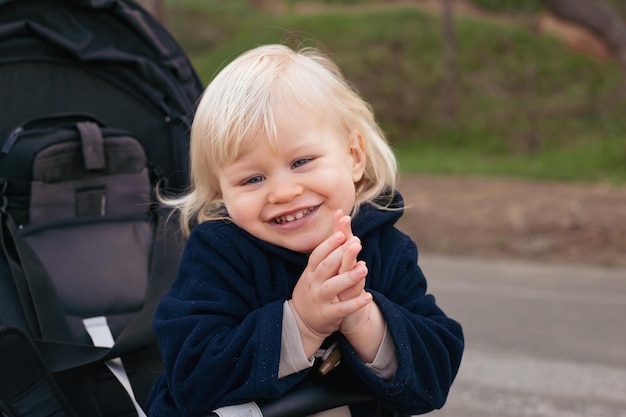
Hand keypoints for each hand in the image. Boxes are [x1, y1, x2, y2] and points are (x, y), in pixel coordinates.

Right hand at [290, 219, 371, 353]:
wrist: (300, 322)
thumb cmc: (312, 291)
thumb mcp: (313, 273)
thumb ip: (326, 256)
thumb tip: (340, 232)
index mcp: (310, 272)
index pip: (318, 255)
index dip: (329, 244)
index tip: (342, 234)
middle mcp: (313, 284)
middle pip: (326, 267)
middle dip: (341, 254)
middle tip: (356, 243)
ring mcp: (320, 299)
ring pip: (333, 286)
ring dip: (349, 277)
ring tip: (364, 268)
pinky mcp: (328, 315)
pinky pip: (343, 308)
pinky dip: (356, 303)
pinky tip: (369, 297)